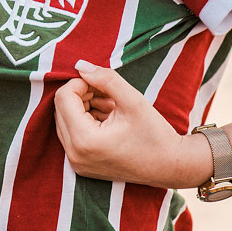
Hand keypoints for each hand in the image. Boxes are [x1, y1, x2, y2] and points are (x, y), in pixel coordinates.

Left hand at [54, 60, 210, 187]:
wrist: (170, 166)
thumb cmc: (154, 134)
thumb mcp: (131, 100)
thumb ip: (104, 78)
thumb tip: (80, 65)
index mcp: (85, 140)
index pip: (64, 98)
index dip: (80, 83)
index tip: (102, 83)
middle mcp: (74, 155)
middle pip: (61, 109)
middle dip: (82, 95)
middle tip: (108, 94)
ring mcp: (76, 163)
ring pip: (65, 120)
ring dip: (84, 107)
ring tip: (112, 107)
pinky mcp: (81, 165)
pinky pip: (72, 134)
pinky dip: (86, 121)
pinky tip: (108, 119)